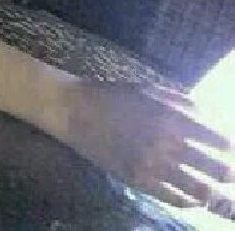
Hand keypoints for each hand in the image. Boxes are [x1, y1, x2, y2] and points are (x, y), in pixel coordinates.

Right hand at [60, 80, 233, 208]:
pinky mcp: (137, 180)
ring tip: (216, 191)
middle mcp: (166, 144)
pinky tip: (193, 198)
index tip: (231, 150)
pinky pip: (173, 198)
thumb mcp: (148, 90)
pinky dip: (189, 201)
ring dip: (213, 192)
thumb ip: (181, 103)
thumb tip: (209, 119)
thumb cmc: (111, 95)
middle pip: (214, 169)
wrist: (73, 110)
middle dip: (228, 173)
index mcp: (170, 117)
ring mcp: (152, 165)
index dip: (228, 147)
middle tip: (230, 173)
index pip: (216, 140)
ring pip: (198, 190)